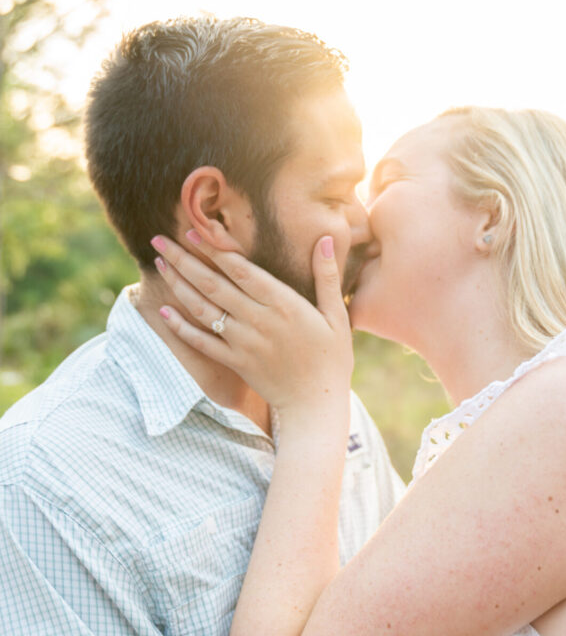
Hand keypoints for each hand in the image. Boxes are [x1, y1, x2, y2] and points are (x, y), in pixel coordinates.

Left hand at [151, 232, 353, 419]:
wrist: (316, 404)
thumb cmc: (331, 358)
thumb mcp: (337, 314)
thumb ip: (327, 276)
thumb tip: (324, 238)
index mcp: (285, 304)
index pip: (241, 270)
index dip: (214, 249)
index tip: (193, 231)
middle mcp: (259, 320)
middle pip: (214, 285)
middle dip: (184, 260)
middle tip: (159, 240)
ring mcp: (244, 343)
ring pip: (204, 310)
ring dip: (179, 285)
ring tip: (160, 264)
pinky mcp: (235, 363)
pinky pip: (202, 343)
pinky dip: (181, 328)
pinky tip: (164, 311)